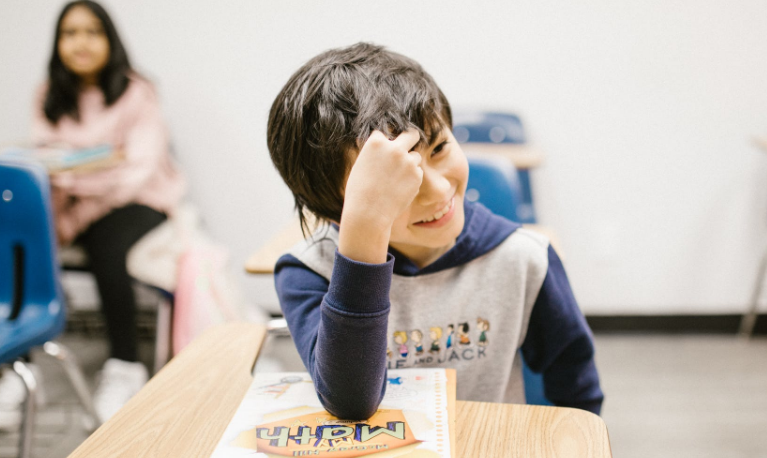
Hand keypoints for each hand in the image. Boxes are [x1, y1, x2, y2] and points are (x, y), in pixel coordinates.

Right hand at [339, 130, 422, 263]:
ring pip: (415, 156)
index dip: (385, 143)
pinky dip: (411, 179)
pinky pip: (417, 173)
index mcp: (376, 142)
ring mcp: (408, 161)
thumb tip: (385, 144)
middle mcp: (394, 148)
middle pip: (411, 134)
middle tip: (409, 145)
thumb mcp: (361, 165)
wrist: (368, 213)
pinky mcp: (417, 175)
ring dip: (410, 164)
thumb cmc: (359, 192)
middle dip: (410, 139)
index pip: (385, 133)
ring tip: (395, 180)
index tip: (384, 151)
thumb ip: (376, 153)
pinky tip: (399, 190)